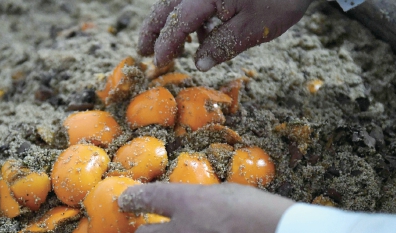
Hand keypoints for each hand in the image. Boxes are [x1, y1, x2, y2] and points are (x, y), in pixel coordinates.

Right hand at [138, 0, 313, 70]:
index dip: (165, 44)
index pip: (177, 22)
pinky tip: (199, 33)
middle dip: (152, 29)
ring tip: (173, 49)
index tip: (158, 63)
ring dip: (170, 24)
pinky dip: (189, 17)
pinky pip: (193, 0)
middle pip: (167, 6)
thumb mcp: (254, 29)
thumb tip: (199, 63)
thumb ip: (223, 46)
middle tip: (141, 51)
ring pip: (178, 1)